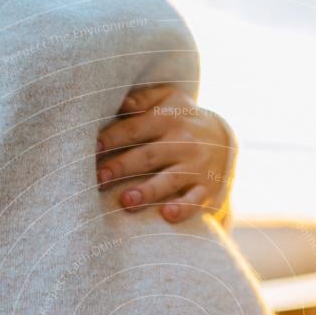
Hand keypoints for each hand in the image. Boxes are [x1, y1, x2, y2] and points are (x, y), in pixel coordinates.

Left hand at [96, 86, 228, 222]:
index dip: (112, 138)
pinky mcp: (206, 189)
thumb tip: (118, 102)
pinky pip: (194, 200)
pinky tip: (167, 214)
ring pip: (169, 180)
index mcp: (168, 119)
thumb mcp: (168, 100)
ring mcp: (195, 167)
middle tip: (98, 179)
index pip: (135, 129)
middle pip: (148, 156)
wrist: (224, 140)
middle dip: (122, 167)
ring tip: (126, 201)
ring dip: (148, 191)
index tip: (91, 149)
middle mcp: (182, 143)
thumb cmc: (182, 120)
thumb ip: (143, 100)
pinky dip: (182, 208)